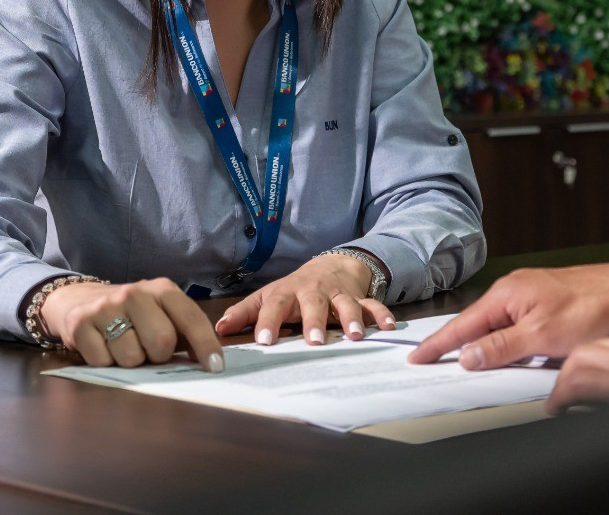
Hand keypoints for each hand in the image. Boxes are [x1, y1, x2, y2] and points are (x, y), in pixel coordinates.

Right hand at [41, 277, 224, 372]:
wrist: (79, 299)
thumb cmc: (132, 314)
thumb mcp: (161, 312)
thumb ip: (185, 332)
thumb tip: (210, 362)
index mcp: (162, 289)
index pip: (190, 318)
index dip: (205, 345)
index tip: (215, 367)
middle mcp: (134, 293)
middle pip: (161, 341)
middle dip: (159, 356)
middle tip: (149, 351)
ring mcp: (105, 307)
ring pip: (132, 357)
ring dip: (131, 362)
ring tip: (124, 346)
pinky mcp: (80, 324)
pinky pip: (103, 362)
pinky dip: (106, 362)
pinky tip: (104, 347)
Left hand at [214, 255, 395, 345]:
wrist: (331, 265)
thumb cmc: (294, 289)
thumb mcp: (268, 296)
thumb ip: (245, 314)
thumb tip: (219, 330)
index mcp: (288, 293)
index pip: (275, 305)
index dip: (268, 322)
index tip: (264, 342)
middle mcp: (314, 292)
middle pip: (313, 304)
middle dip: (314, 321)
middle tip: (314, 341)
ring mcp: (338, 294)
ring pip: (346, 304)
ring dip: (352, 319)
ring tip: (356, 337)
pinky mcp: (359, 297)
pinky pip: (373, 304)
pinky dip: (382, 314)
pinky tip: (389, 328)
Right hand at [408, 262, 608, 368]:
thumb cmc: (591, 307)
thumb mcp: (542, 335)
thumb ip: (501, 347)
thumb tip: (467, 356)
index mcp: (506, 295)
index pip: (462, 325)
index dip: (438, 344)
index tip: (417, 358)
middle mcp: (513, 291)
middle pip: (476, 325)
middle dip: (454, 345)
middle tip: (431, 361)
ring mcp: (529, 295)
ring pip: (496, 326)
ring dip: (481, 344)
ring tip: (461, 360)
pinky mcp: (544, 302)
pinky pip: (513, 324)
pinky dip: (503, 339)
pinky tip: (503, 351)